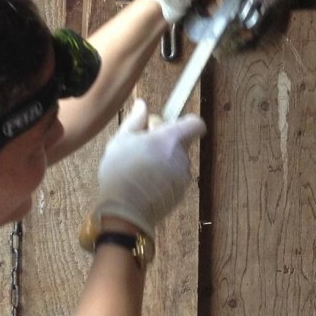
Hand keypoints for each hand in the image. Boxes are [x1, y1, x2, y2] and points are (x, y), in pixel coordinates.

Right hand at [93, 99, 205, 235]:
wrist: (125, 211)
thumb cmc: (120, 172)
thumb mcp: (121, 140)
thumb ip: (136, 120)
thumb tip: (142, 105)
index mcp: (169, 139)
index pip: (195, 124)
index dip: (186, 122)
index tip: (169, 126)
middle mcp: (182, 156)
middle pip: (180, 142)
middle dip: (164, 142)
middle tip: (142, 149)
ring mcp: (183, 176)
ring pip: (176, 161)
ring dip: (163, 161)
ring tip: (140, 169)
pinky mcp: (181, 192)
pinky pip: (175, 178)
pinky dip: (164, 178)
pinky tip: (145, 183)